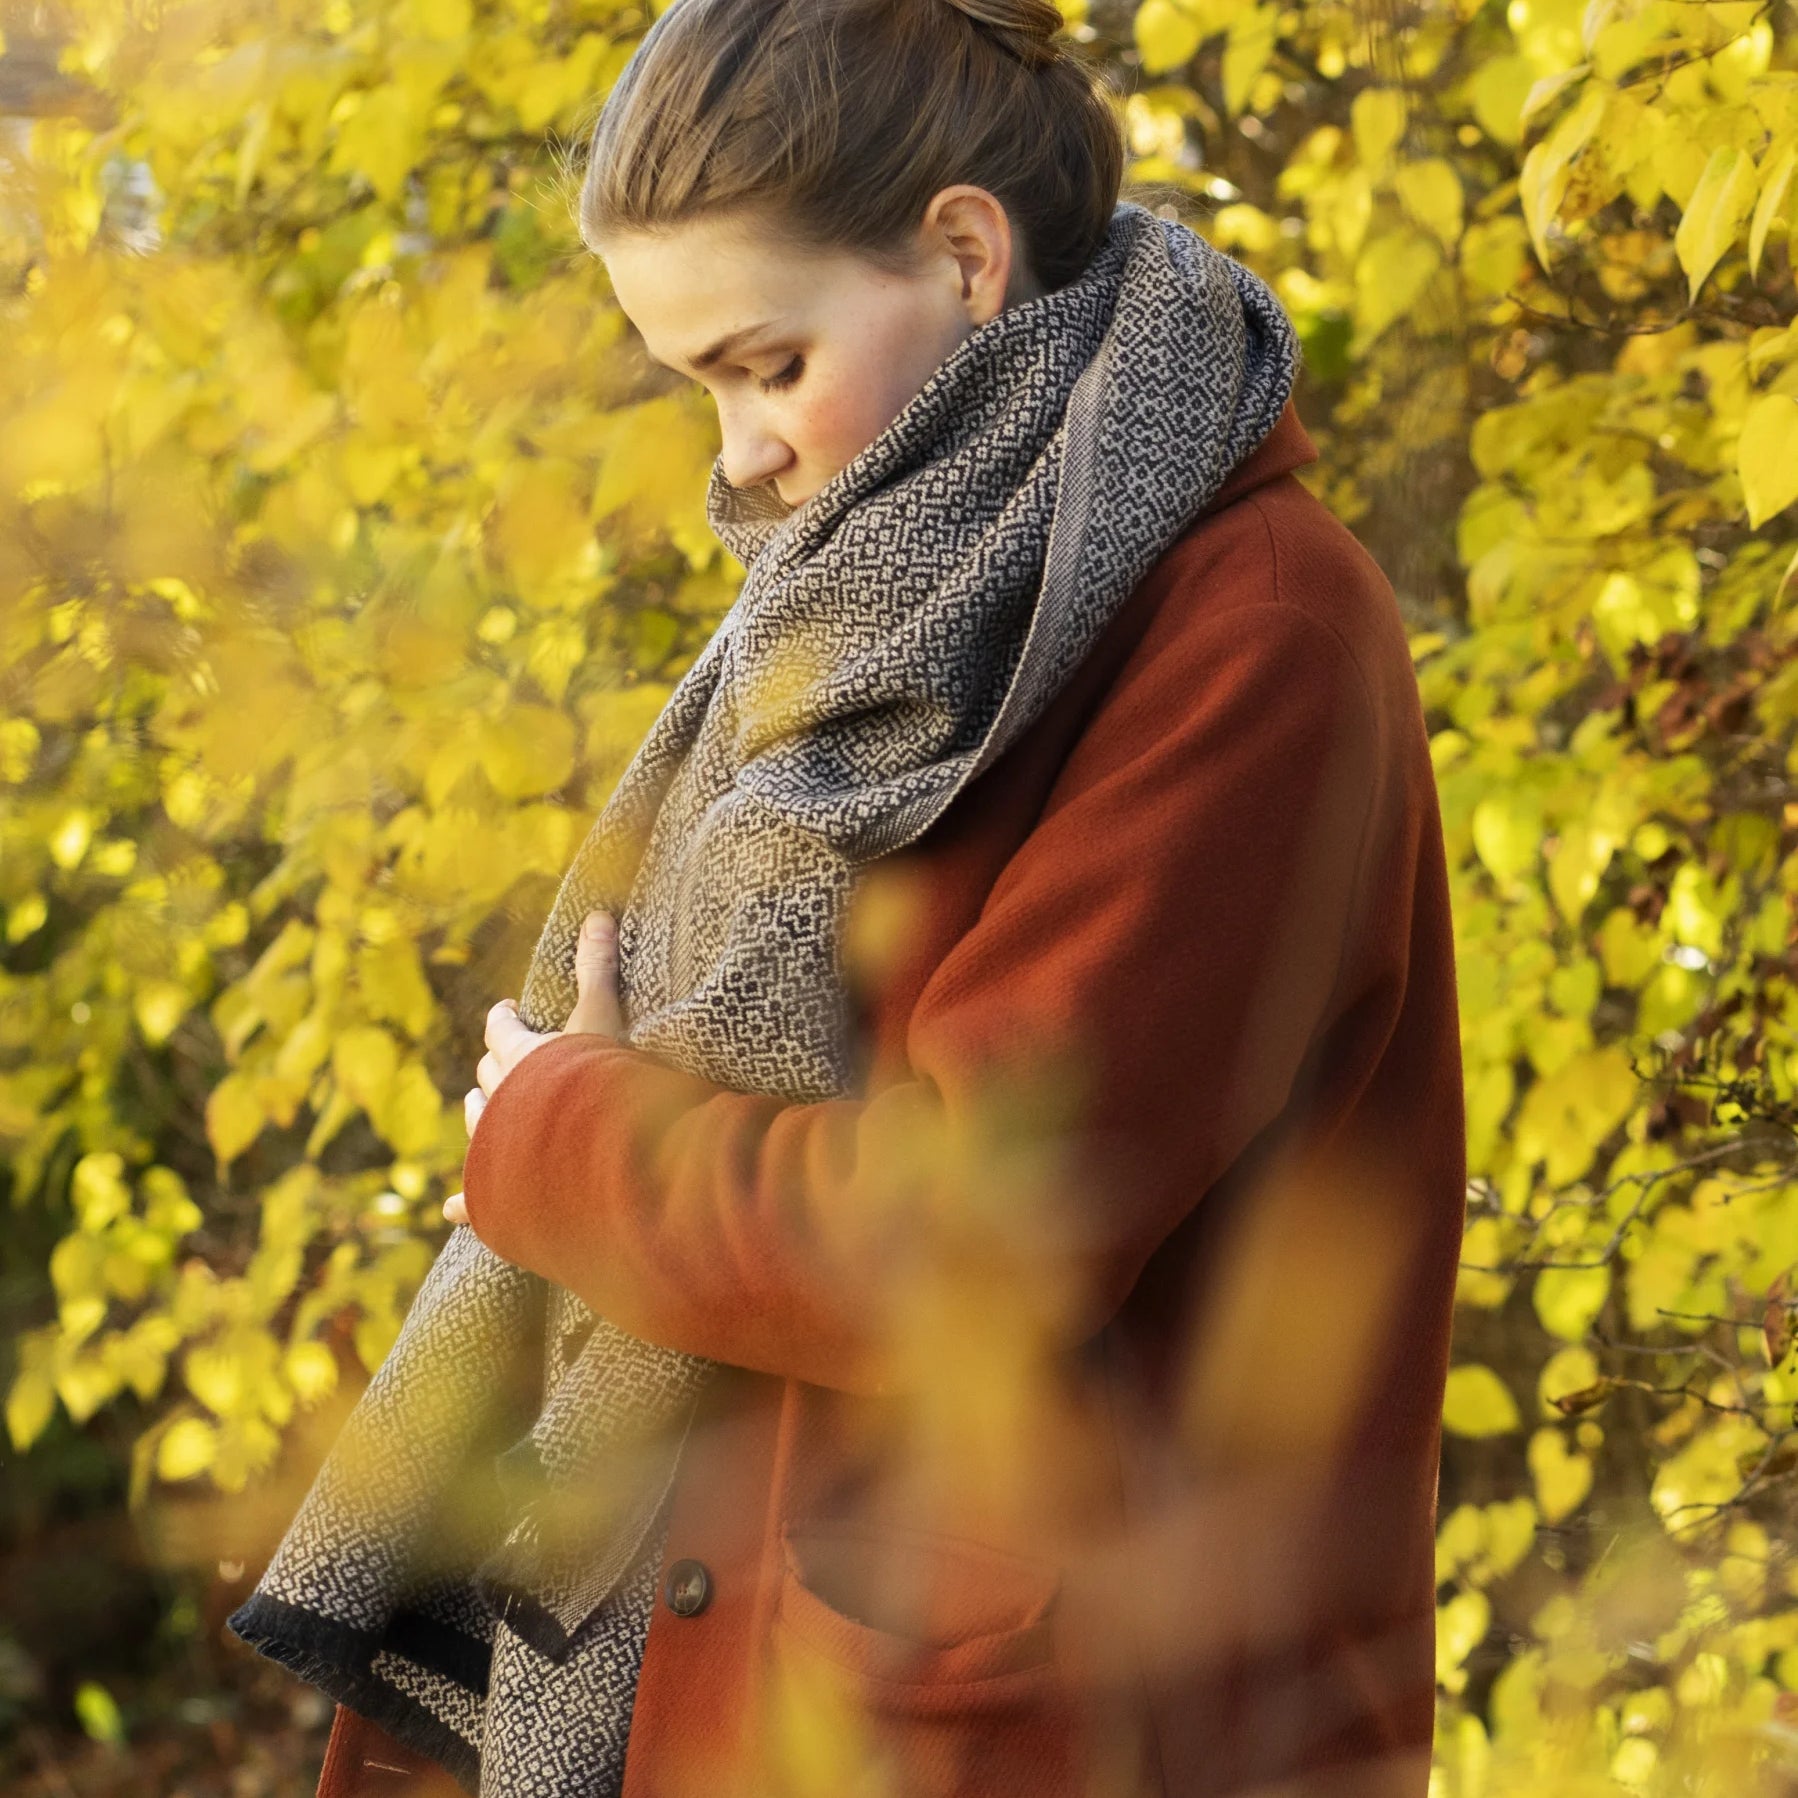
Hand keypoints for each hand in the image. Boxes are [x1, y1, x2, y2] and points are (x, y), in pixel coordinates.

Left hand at [445, 911, 621, 1226]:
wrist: (585, 1148)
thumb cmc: (593, 1079)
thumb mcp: (600, 1018)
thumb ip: (598, 969)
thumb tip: (597, 913)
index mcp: (519, 1054)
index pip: (501, 1028)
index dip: (504, 1017)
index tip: (509, 1009)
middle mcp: (499, 1097)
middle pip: (487, 1074)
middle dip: (493, 1064)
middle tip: (504, 1060)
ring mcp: (496, 1143)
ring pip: (479, 1122)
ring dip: (482, 1114)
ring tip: (486, 1113)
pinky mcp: (500, 1187)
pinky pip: (478, 1197)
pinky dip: (468, 1202)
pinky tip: (454, 1209)